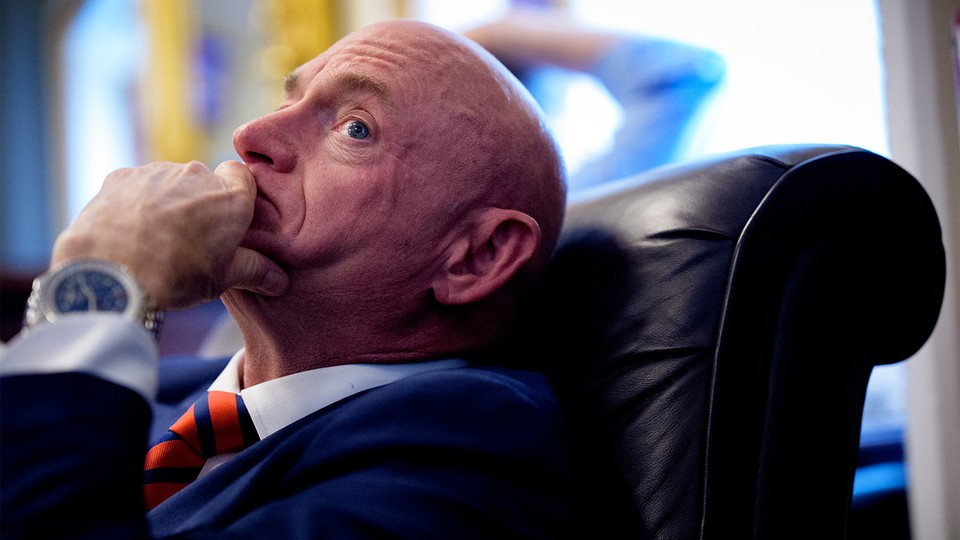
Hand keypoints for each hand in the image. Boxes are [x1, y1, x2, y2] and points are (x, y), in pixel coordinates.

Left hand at [51, 161, 288, 308]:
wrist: (111, 273)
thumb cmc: (176, 274)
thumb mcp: (223, 279)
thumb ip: (255, 271)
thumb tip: (280, 280)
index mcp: (230, 197)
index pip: (243, 176)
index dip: (237, 194)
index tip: (231, 218)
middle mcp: (196, 175)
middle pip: (205, 181)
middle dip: (201, 203)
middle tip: (192, 238)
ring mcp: (156, 172)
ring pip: (170, 182)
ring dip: (168, 202)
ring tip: (156, 239)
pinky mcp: (121, 177)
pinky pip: (137, 185)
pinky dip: (137, 202)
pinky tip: (130, 231)